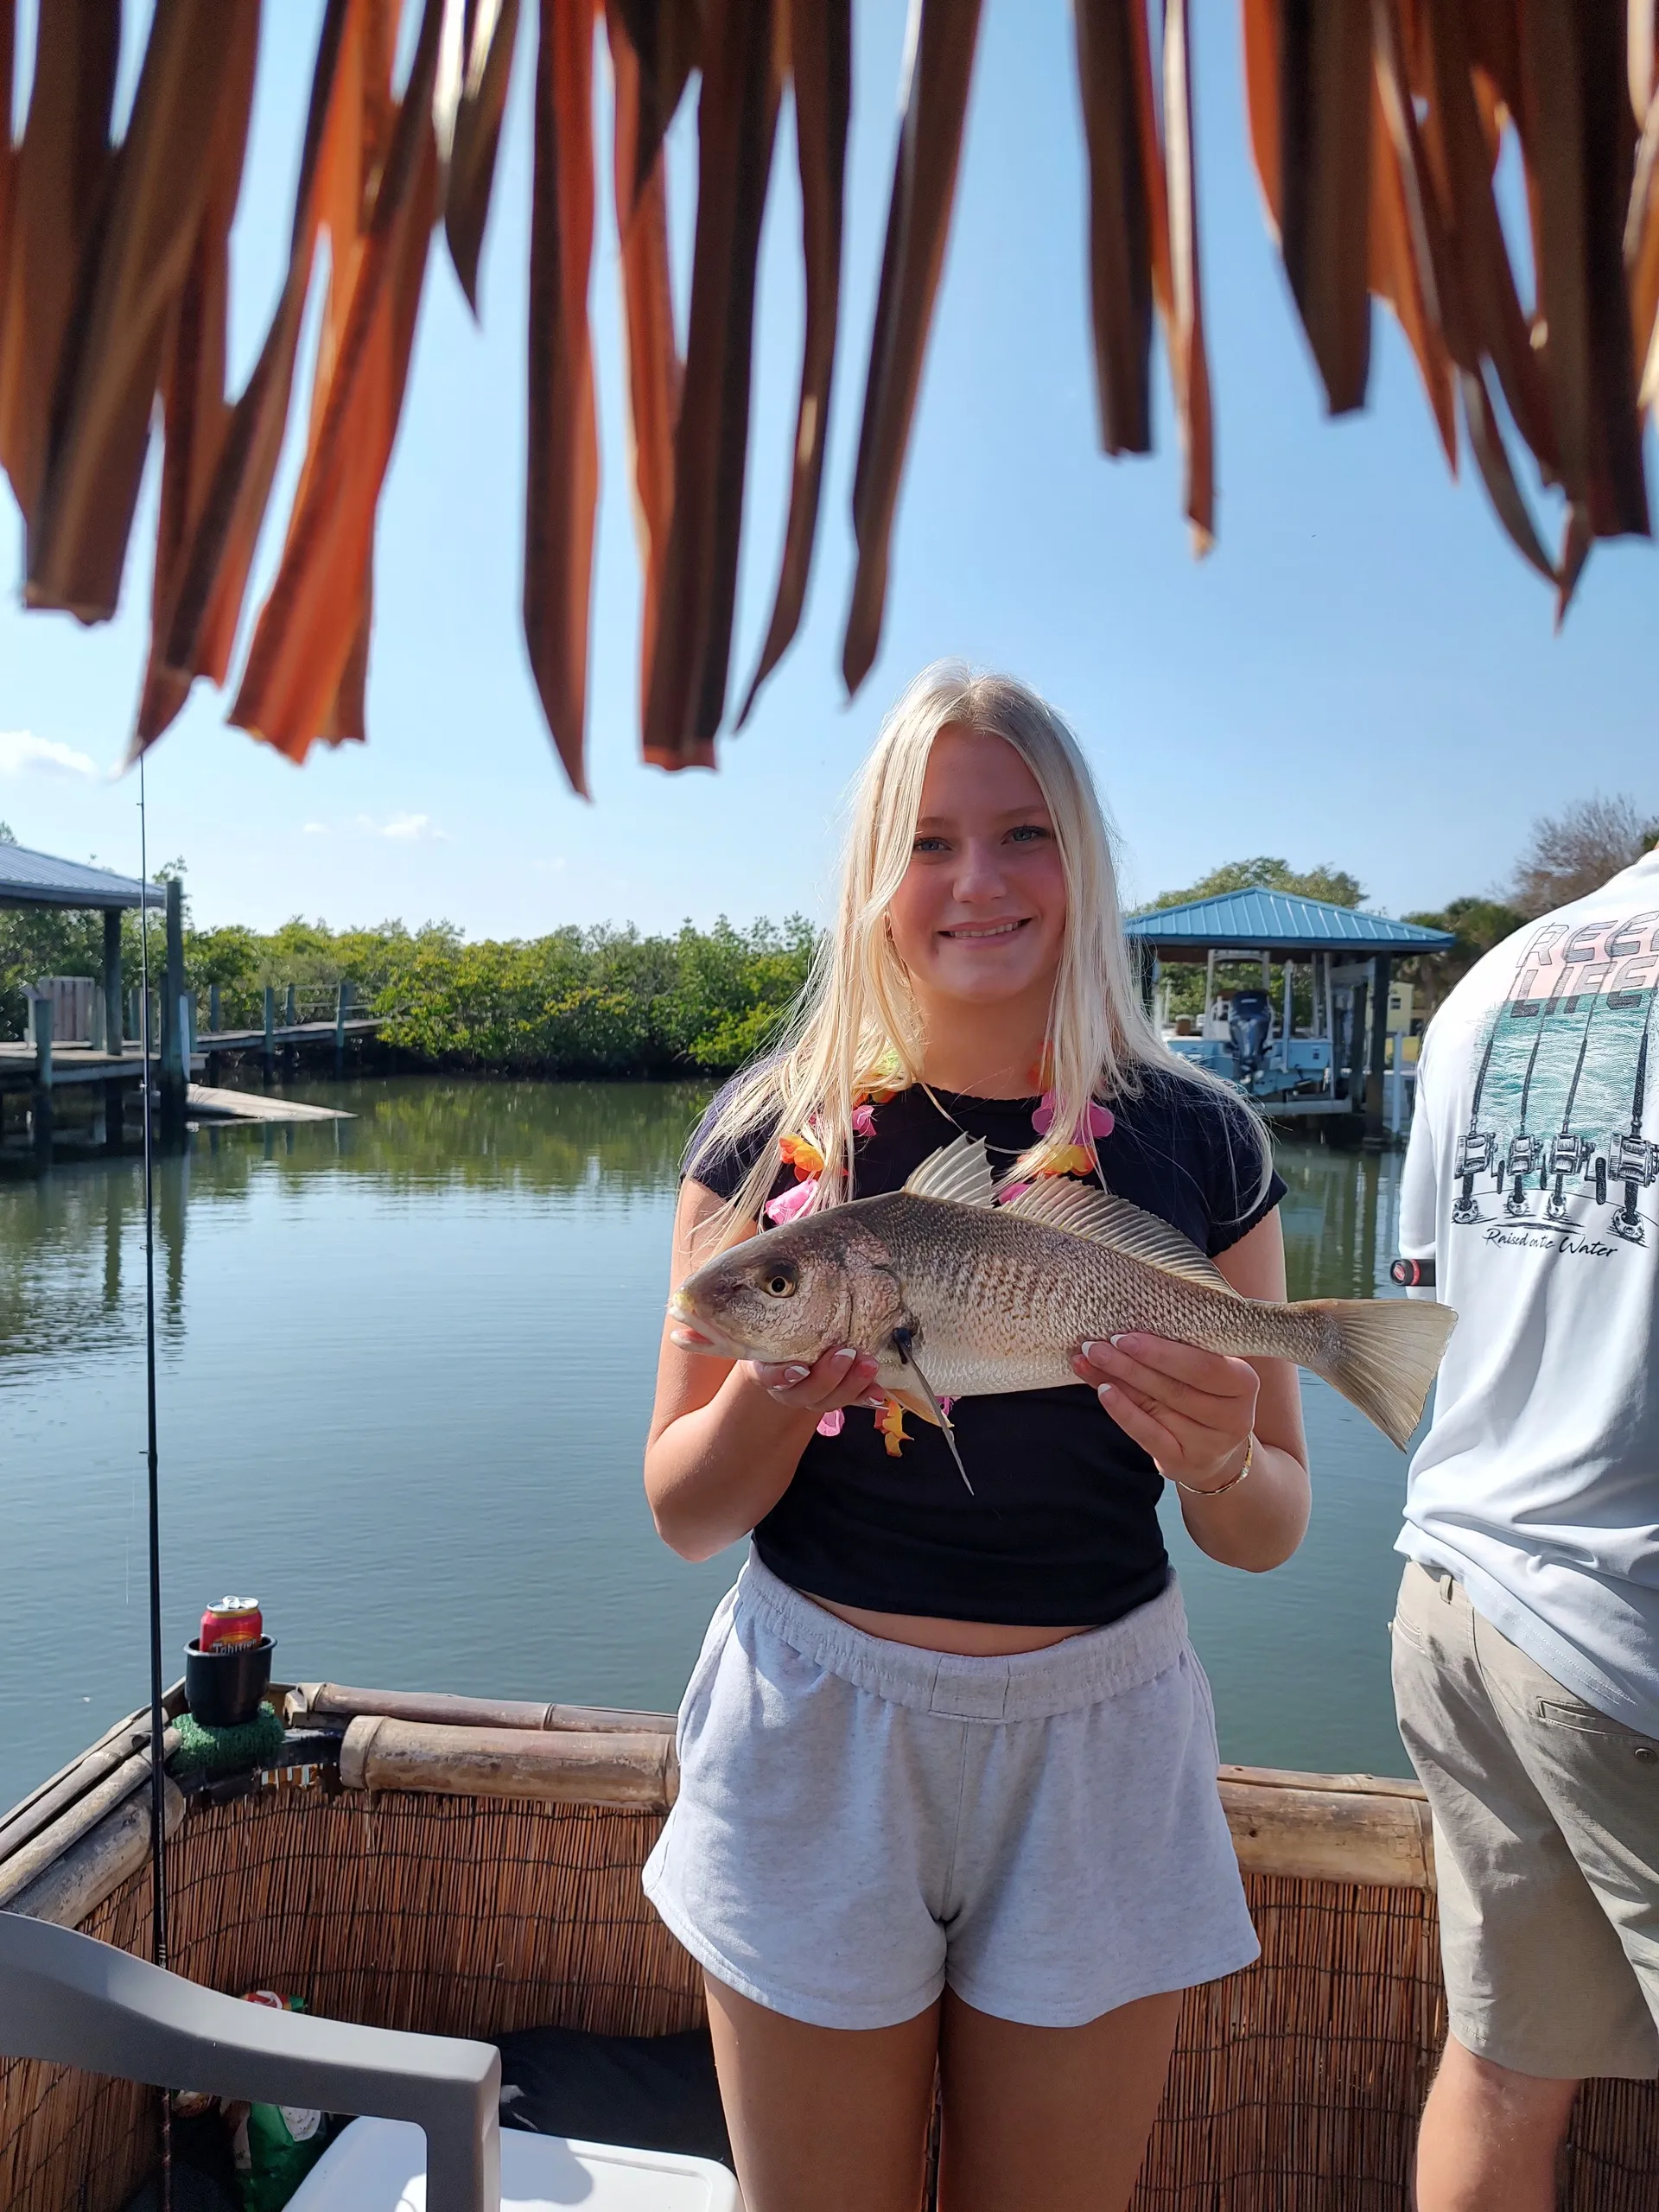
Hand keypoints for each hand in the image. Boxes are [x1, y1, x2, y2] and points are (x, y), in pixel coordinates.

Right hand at [671, 1327, 884, 1414]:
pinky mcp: (837, 1393)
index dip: (780, 1375)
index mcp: (762, 1367)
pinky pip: (853, 1401)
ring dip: (851, 1383)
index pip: (767, 1376)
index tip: (795, 1367)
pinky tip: (880, 1391)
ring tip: (867, 1360)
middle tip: (846, 1353)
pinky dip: (866, 1396)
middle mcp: (786, 1387)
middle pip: (805, 1392)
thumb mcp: (747, 1319)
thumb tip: (676, 1307)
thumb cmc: (765, 1324)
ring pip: (830, 1399)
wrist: (774, 1372)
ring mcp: (811, 1394)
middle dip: (827, 1376)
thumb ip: (723, 1317)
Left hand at [1073, 1333, 1256, 1494]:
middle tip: (1095, 1346)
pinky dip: (1123, 1412)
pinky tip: (1103, 1391)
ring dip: (1117, 1382)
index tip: (1123, 1337)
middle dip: (1130, 1364)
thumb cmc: (1208, 1396)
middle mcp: (1233, 1418)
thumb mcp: (1211, 1372)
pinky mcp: (1182, 1463)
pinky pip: (1148, 1435)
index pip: (1203, 1366)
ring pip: (1156, 1408)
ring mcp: (1209, 1445)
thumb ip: (1185, 1348)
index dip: (1162, 1353)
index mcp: (1244, 1383)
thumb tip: (1131, 1319)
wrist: (1218, 1454)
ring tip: (1087, 1361)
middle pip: (1175, 1388)